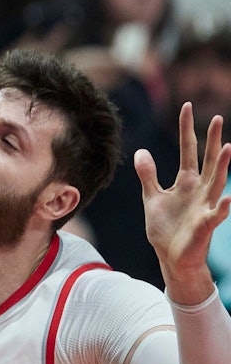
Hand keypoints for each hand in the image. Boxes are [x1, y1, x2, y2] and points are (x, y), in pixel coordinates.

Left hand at [135, 103, 230, 303]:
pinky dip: (221, 207)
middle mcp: (199, 190)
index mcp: (185, 182)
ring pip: (216, 183)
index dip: (187, 130)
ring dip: (222, 166)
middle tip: (217, 118)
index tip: (187, 107)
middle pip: (207, 161)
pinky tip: (227, 199)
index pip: (187, 150)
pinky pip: (215, 215)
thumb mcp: (152, 197)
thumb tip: (142, 151)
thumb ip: (148, 175)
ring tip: (228, 148)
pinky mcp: (204, 225)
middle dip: (212, 141)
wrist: (170, 256)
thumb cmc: (165, 227)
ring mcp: (204, 206)